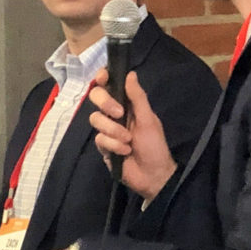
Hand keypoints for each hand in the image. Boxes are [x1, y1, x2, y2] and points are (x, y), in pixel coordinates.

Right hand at [87, 71, 176, 203]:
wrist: (153, 175)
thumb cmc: (155, 145)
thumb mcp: (149, 119)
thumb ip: (138, 97)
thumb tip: (130, 74)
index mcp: (127, 104)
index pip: (110, 85)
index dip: (102, 78)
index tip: (102, 78)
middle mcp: (114, 114)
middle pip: (96, 97)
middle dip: (105, 103)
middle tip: (119, 114)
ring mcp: (107, 130)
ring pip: (96, 119)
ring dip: (113, 130)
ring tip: (128, 141)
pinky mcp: (103, 146)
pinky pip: (99, 139)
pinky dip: (114, 145)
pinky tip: (125, 151)